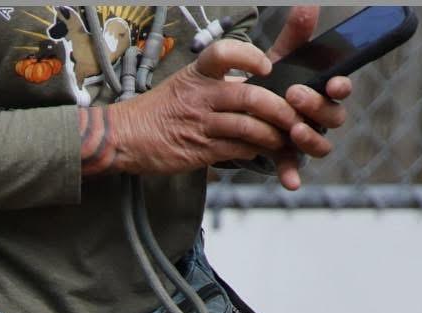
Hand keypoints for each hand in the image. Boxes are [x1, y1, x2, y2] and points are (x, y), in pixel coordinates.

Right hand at [79, 39, 302, 176]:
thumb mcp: (187, 83)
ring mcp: (201, 124)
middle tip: (294, 115)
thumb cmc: (160, 110)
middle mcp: (201, 95)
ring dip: (272, 134)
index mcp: (198, 73)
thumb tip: (252, 84)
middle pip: (249, 96)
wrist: (127, 136)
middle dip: (279, 108)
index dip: (250, 57)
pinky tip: (263, 151)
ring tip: (284, 138)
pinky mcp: (200, 150)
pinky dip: (255, 151)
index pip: (226, 53)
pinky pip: (236, 150)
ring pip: (247, 126)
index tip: (266, 66)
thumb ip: (219, 82)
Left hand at [267, 5, 351, 189]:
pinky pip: (294, 168)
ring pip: (320, 145)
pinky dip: (293, 175)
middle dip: (316, 107)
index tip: (334, 83)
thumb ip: (295, 36)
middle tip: (294, 96)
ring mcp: (305, 139)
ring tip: (292, 129)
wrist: (244, 110)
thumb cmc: (271, 83)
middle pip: (333, 117)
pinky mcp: (288, 157)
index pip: (341, 90)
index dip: (342, 87)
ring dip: (310, 138)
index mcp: (322, 91)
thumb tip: (308, 6)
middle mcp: (319, 118)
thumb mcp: (281, 58)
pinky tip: (290, 183)